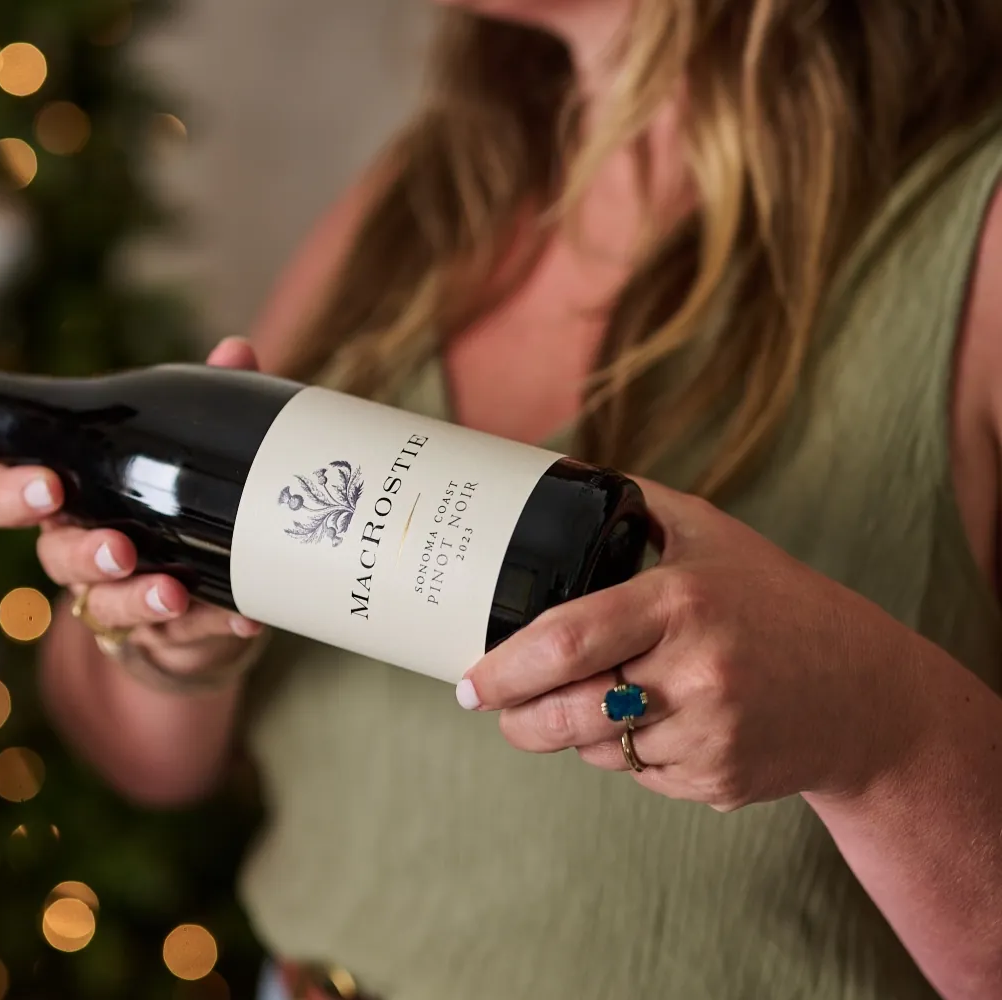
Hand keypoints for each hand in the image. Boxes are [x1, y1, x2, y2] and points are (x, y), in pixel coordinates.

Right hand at [0, 337, 264, 681]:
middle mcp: (77, 552)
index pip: (3, 497)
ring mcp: (114, 599)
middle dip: (81, 552)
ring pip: (105, 606)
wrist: (202, 597)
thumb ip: (206, 404)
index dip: (10, 492)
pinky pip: (177, 638)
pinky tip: (241, 614)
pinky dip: (210, 624)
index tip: (45, 482)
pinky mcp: (159, 637)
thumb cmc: (169, 507)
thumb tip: (235, 351)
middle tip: (117, 546)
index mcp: (68, 499)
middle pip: (52, 556)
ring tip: (172, 591)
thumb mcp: (184, 453)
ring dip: (137, 598)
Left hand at [458, 479, 922, 810]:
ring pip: (597, 748)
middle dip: (517, 718)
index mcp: (682, 602)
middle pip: (568, 712)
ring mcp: (711, 733)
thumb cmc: (779, 604)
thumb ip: (638, 505)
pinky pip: (638, 775)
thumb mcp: (713, 535)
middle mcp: (696, 671)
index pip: (568, 641)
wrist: (867, 694)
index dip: (506, 669)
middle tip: (495, 707)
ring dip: (578, 732)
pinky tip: (666, 722)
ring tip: (604, 696)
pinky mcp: (719, 781)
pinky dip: (630, 754)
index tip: (470, 681)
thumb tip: (552, 473)